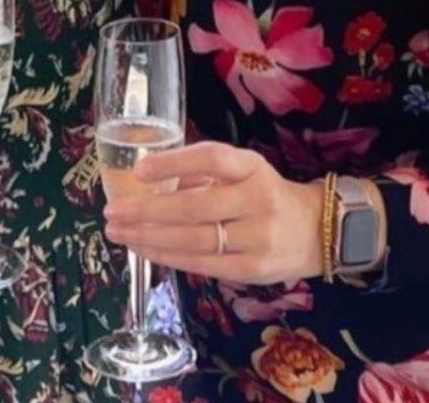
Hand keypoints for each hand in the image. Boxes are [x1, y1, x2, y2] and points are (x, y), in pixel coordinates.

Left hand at [103, 142, 323, 284]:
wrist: (316, 231)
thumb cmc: (266, 194)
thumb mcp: (244, 170)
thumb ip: (203, 174)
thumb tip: (150, 182)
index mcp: (252, 168)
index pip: (211, 159)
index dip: (174, 163)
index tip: (139, 171)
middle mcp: (256, 200)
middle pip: (194, 206)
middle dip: (147, 211)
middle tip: (113, 211)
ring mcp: (257, 238)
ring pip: (194, 240)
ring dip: (150, 238)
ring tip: (119, 233)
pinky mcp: (253, 269)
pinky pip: (203, 264)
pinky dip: (169, 258)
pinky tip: (146, 251)